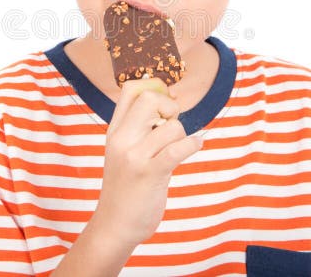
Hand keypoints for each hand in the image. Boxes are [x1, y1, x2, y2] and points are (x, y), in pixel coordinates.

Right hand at [89, 77, 203, 247]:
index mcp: (114, 130)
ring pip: (171, 126)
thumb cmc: (126, 186)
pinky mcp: (150, 174)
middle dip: (170, 107)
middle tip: (171, 126)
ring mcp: (135, 156)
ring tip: (177, 148)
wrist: (115, 224)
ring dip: (182, 135)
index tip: (165, 102)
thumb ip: (138, 127)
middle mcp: (121, 139)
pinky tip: (196, 145)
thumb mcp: (122, 151)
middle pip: (150, 99)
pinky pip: (179, 148)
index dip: (154, 87)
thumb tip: (171, 97)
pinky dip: (194, 144)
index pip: (130, 89)